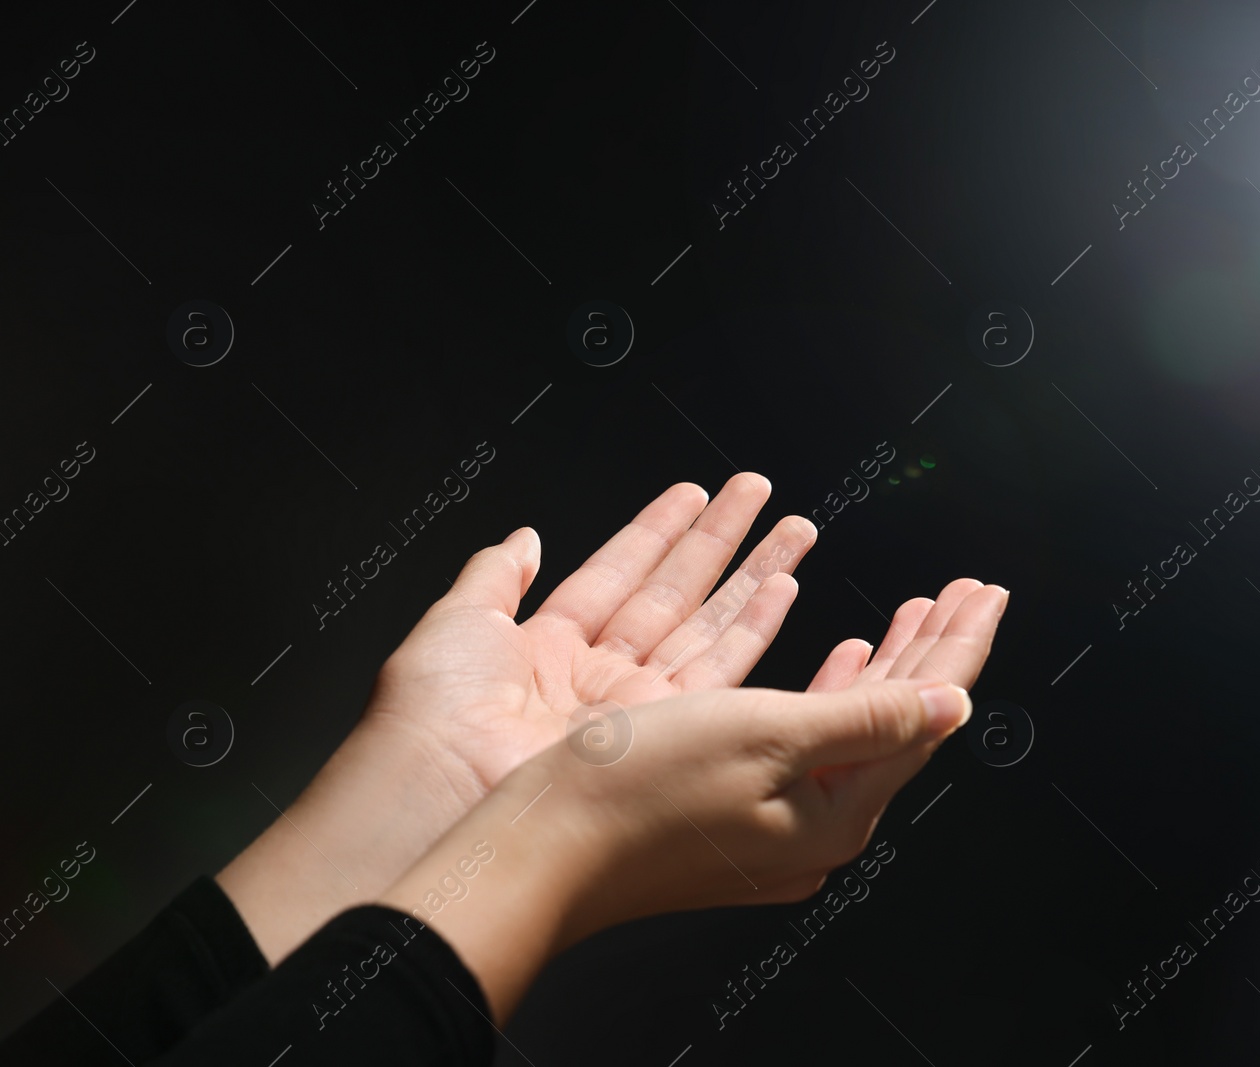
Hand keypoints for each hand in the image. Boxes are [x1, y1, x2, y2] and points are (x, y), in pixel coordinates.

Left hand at [362, 471, 817, 802]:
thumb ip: (496, 574)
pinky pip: (720, 674)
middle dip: (720, 541)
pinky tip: (781, 589)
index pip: (617, 574)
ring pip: (708, 628)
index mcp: (544, 650)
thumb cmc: (430, 717)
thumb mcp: (455, 622)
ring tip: (791, 530)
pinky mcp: (664, 740)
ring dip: (752, 576)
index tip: (694, 494)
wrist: (443, 793)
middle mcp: (595, 681)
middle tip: (758, 493)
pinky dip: (754, 629)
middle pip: (673, 595)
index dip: (658, 531)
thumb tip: (522, 538)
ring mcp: (634, 713)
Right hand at [382, 578, 1007, 1021]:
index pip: (926, 713)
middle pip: (900, 718)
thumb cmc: (640, 791)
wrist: (545, 850)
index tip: (983, 592)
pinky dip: (833, 689)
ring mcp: (781, 821)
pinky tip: (842, 657)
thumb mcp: (768, 733)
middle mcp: (818, 824)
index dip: (958, 644)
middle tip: (965, 591)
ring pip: (857, 723)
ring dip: (889, 662)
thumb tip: (953, 704)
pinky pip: (814, 738)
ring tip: (918, 612)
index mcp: (837, 811)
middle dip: (935, 646)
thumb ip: (867, 715)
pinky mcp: (743, 809)